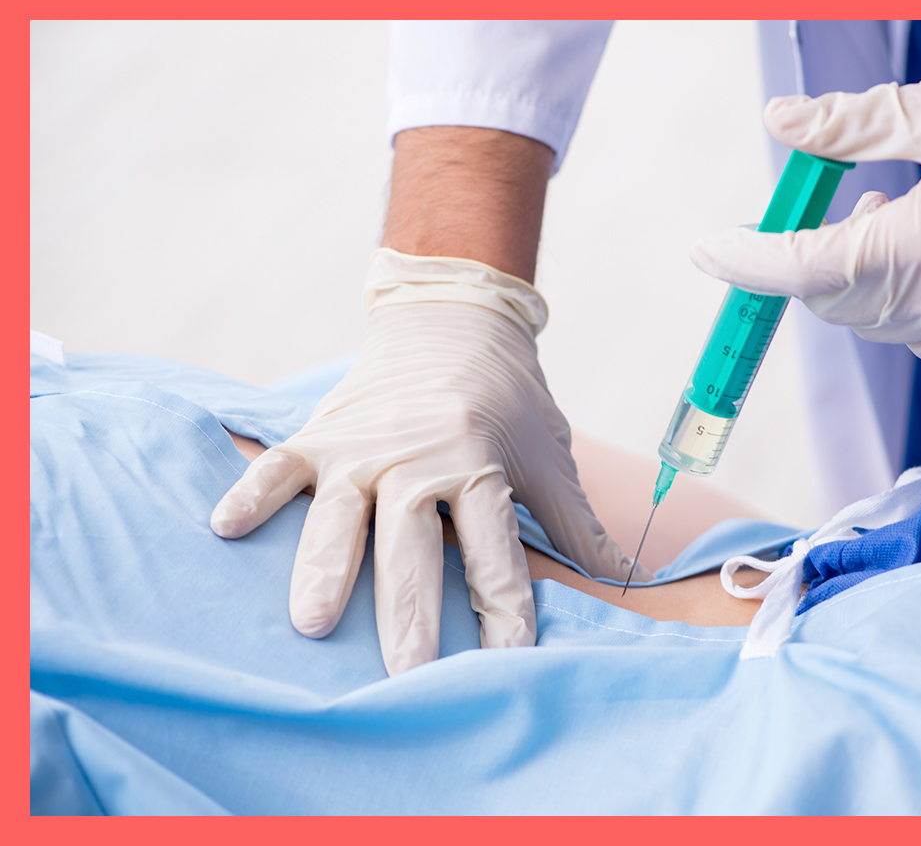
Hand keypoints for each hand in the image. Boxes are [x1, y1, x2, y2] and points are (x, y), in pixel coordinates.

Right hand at [211, 250, 643, 674]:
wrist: (452, 316)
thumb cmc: (509, 396)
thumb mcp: (548, 454)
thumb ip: (575, 523)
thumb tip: (626, 580)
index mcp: (481, 463)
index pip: (494, 550)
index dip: (503, 609)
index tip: (508, 663)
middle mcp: (419, 457)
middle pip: (413, 542)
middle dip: (410, 610)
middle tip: (405, 673)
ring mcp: (364, 445)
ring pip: (340, 514)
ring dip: (325, 566)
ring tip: (311, 624)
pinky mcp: (322, 432)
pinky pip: (281, 464)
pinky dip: (254, 492)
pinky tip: (226, 528)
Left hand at [691, 49, 920, 360]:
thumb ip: (850, 126)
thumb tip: (782, 123)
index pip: (804, 272)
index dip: (746, 262)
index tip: (707, 251)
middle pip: (837, 305)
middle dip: (816, 260)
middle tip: (850, 200)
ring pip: (880, 324)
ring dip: (864, 278)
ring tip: (902, 213)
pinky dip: (908, 298)